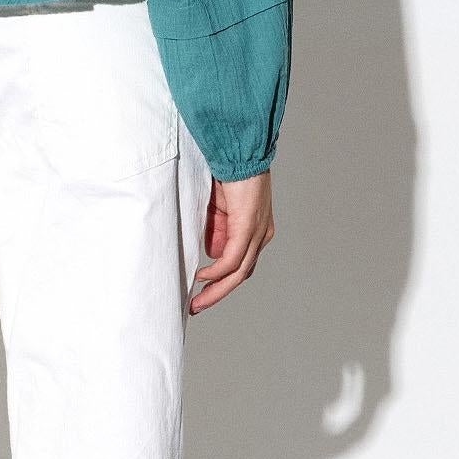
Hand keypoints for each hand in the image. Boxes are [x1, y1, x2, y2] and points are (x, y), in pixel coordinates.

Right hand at [190, 170, 273, 313]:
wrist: (238, 151)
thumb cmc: (228, 174)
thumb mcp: (219, 209)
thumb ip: (216, 230)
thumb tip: (209, 252)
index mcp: (257, 230)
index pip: (241, 264)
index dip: (221, 281)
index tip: (200, 291)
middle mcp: (261, 235)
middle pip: (241, 274)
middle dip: (217, 293)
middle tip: (197, 307)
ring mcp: (257, 232)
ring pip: (238, 272)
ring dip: (216, 289)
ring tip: (197, 301)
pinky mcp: (248, 226)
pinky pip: (232, 258)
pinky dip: (217, 271)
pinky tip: (202, 277)